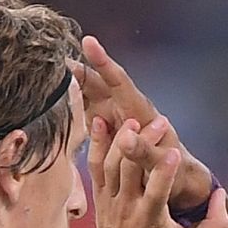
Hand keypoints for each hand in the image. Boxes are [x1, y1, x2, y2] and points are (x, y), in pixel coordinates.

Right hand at [70, 37, 213, 213]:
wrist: (179, 184)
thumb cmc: (177, 172)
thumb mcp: (163, 164)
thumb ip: (146, 152)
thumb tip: (125, 140)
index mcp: (141, 113)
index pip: (120, 82)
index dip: (104, 63)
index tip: (88, 42)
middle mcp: (126, 112)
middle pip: (99, 86)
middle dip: (78, 71)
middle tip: (54, 58)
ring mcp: (115, 122)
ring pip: (89, 99)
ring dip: (71, 87)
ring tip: (47, 75)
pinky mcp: (108, 135)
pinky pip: (87, 118)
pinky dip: (73, 109)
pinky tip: (54, 103)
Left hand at [84, 116, 227, 227]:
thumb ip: (216, 225)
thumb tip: (220, 194)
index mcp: (151, 220)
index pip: (157, 193)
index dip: (165, 172)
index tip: (175, 153)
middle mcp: (127, 207)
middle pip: (132, 170)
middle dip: (144, 144)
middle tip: (160, 123)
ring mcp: (110, 200)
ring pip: (112, 164)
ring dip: (122, 139)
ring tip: (136, 120)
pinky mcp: (100, 195)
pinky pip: (95, 165)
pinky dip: (96, 143)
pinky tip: (100, 122)